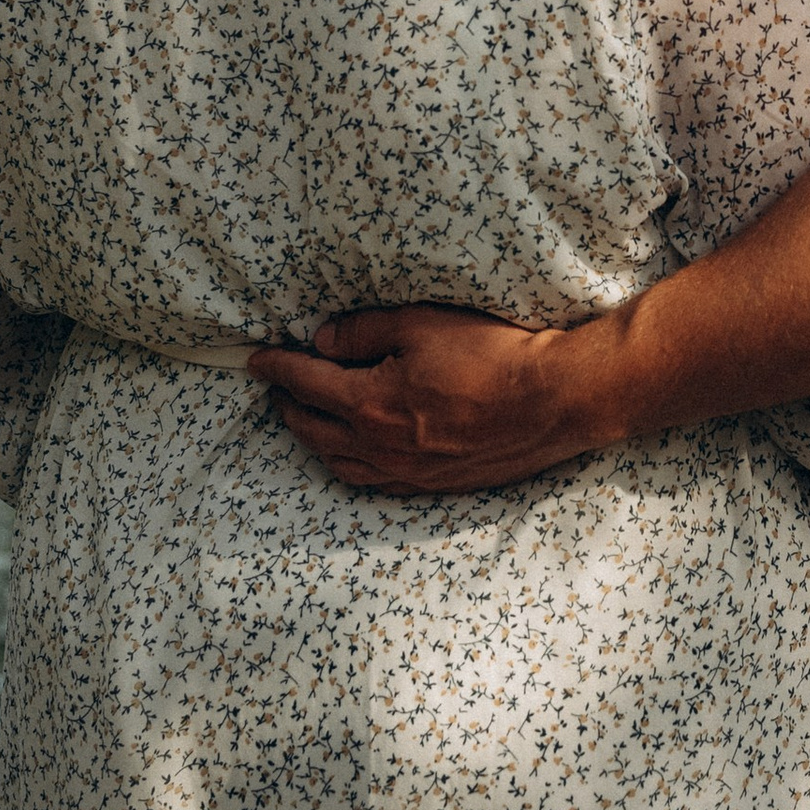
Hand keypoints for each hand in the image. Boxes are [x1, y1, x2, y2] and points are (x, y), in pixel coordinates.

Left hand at [248, 305, 600, 494]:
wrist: (553, 401)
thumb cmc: (492, 355)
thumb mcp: (422, 324)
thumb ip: (364, 332)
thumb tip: (322, 340)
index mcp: (370, 405)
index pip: (306, 384)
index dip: (277, 368)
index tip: (256, 360)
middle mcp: (380, 447)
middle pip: (314, 430)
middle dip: (288, 406)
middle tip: (277, 388)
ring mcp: (407, 473)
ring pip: (340, 463)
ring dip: (314, 440)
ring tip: (306, 420)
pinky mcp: (434, 485)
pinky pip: (374, 482)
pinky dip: (350, 466)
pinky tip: (355, 454)